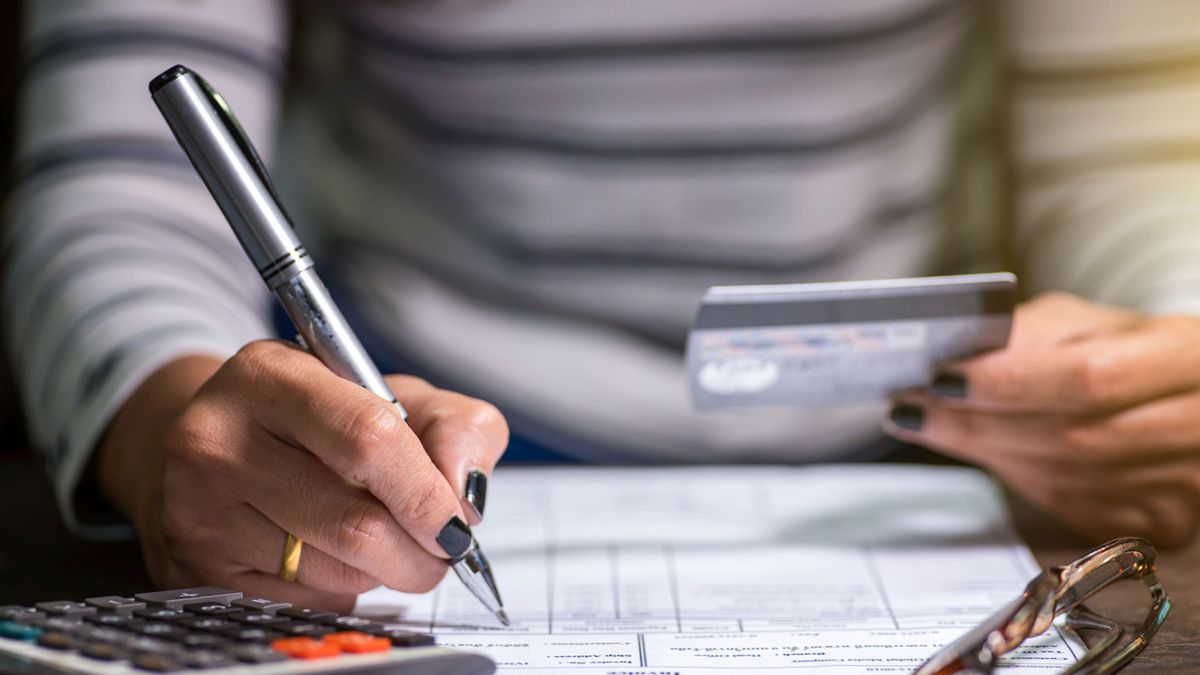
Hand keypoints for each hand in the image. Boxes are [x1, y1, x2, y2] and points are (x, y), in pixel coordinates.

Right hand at [96, 340, 507, 610]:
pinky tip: (336, 556)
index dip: (424, 491)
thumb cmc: (320, 420)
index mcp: (272, 375)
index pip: (368, 438)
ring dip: (385, 571)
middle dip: (419, 550)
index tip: (455, 520)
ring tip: (388, 545)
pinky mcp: (198, 565)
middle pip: (354, 521)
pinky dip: (343, 588)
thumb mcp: (396, 396)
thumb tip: (463, 495)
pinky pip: (303, 600)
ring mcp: (199, 506)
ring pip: (334, 570)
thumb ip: (456, 428)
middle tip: (439, 549)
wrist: (220, 444)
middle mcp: (219, 437)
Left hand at [884, 292, 1199, 546]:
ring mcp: (1184, 484)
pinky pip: (1069, 507)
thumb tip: (948, 359)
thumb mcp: (1083, 323)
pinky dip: (1016, 478)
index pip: (1087, 379)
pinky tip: (981, 452)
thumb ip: (1024, 336)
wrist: (1184, 397)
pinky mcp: (1162, 522)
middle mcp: (1195, 426)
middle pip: (1068, 438)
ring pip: (1063, 479)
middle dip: (974, 424)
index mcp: (1185, 358)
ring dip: (984, 453)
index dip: (1007, 384)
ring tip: (925, 424)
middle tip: (907, 408)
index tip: (939, 378)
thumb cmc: (1123, 348)